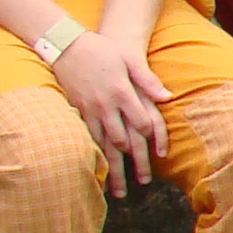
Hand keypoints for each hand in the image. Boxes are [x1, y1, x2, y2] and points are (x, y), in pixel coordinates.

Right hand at [50, 27, 171, 194]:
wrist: (66, 44)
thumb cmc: (103, 50)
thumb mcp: (128, 60)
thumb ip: (147, 80)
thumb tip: (167, 97)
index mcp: (121, 92)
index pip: (142, 122)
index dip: (152, 139)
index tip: (159, 154)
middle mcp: (105, 104)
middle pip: (123, 140)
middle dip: (134, 163)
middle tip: (142, 182)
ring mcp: (89, 109)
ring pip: (103, 143)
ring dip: (112, 167)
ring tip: (118, 188)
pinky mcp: (77, 110)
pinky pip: (87, 136)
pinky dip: (94, 154)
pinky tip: (98, 168)